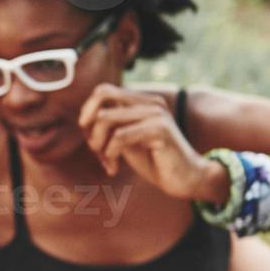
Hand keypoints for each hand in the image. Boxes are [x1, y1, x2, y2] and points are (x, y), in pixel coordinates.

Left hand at [78, 85, 226, 202]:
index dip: (88, 113)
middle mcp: (150, 102)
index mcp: (143, 101)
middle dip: (90, 130)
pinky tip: (113, 169)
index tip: (90, 137)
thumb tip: (83, 119)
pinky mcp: (160, 130)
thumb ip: (111, 126)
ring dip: (98, 145)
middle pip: (100, 103)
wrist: (185, 179)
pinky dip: (109, 154)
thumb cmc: (154, 161)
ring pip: (105, 119)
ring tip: (106, 162)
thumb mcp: (126, 140)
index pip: (103, 91)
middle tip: (97, 151)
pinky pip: (119, 136)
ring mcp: (156, 114)